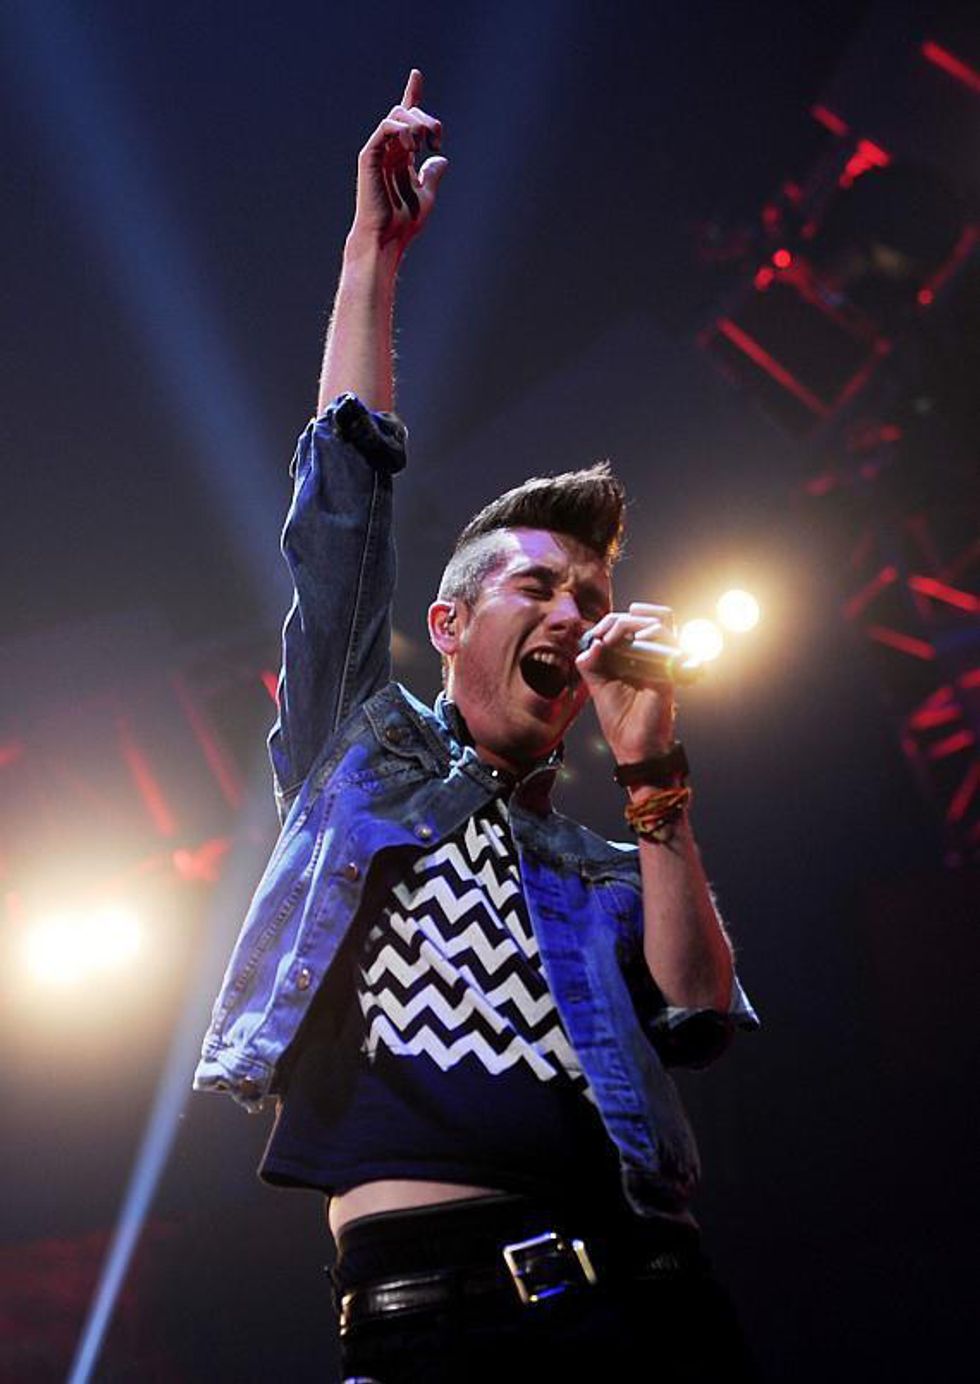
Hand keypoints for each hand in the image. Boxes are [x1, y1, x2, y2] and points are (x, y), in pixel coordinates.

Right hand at [348, 69, 448, 259]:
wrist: (387, 238)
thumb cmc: (402, 224)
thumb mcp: (426, 196)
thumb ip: (432, 176)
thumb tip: (441, 160)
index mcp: (400, 157)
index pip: (406, 120)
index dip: (412, 95)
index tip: (416, 75)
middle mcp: (388, 150)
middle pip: (407, 112)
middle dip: (427, 119)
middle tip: (437, 141)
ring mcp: (378, 151)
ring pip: (397, 115)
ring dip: (417, 123)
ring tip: (424, 145)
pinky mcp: (369, 155)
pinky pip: (386, 126)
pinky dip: (403, 129)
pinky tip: (412, 147)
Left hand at [576, 602, 677, 762]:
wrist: (634, 745)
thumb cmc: (619, 719)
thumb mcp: (597, 685)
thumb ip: (591, 662)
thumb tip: (592, 642)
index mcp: (630, 656)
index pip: (627, 623)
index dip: (608, 623)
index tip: (594, 639)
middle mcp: (647, 655)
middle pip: (642, 616)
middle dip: (617, 620)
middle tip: (602, 636)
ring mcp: (660, 660)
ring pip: (658, 620)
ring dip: (631, 623)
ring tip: (613, 638)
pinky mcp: (669, 667)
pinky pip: (667, 637)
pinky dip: (651, 632)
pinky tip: (633, 642)